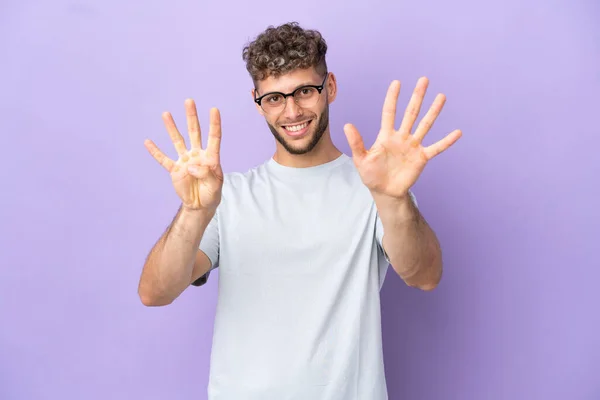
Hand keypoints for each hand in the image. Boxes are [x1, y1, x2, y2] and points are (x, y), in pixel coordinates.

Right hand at [144, 99, 223, 211]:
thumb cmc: (211, 193)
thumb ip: (206, 174)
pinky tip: (148, 142)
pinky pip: (164, 160)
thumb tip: (192, 165)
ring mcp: (185, 161)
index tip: (214, 109)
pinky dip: (155, 152)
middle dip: (191, 117)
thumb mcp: (215, 186)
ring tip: (166, 114)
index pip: (213, 137)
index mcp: (211, 157)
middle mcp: (197, 155)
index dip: (214, 124)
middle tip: (189, 101)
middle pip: (194, 132)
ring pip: (178, 141)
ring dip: (172, 128)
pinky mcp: (175, 170)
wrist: (200, 205)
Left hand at [343, 77, 461, 199]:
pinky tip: (457, 132)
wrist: (385, 192)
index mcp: (386, 135)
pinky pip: (436, 148)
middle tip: (424, 80)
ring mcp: (413, 146)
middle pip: (411, 113)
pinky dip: (446, 141)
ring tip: (441, 96)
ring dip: (433, 111)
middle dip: (417, 97)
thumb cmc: (371, 175)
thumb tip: (347, 125)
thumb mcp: (361, 159)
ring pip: (425, 125)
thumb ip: (356, 142)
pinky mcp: (421, 158)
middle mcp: (402, 137)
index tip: (397, 82)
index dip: (392, 98)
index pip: (390, 112)